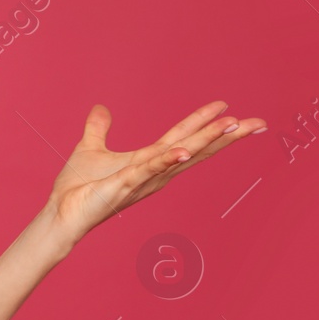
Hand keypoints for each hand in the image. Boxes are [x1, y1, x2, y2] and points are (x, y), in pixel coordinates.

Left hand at [46, 101, 265, 237]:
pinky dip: (166, 160)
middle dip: (225, 135)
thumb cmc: (79, 187)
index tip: (230, 108)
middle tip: (257, 122)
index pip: (183, 137)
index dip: (205, 123)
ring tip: (231, 125)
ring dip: (205, 140)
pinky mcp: (125, 184)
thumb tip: (101, 107)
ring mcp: (143, 179)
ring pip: (181, 155)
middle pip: (196, 148)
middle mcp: (154, 171)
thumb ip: (98, 128)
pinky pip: (148, 169)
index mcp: (149, 161)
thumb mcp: (90, 148)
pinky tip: (183, 151)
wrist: (62, 211)